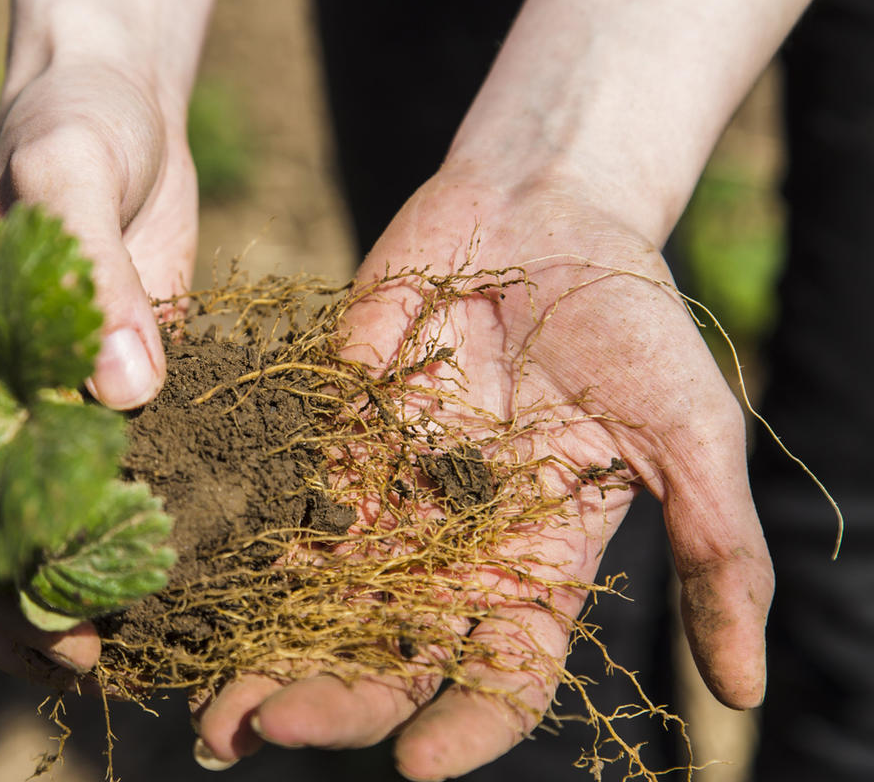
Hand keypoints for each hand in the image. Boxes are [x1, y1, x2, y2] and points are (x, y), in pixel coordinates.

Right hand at [0, 56, 199, 676]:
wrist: (119, 109)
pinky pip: (142, 474)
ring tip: (168, 626)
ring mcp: (70, 409)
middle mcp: (4, 410)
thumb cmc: (70, 127)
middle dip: (53, 612)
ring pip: (76, 527)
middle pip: (7, 549)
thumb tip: (128, 391)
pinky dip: (162, 519)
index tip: (63, 633)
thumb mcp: (66, 173)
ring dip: (109, 583)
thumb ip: (87, 275)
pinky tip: (208, 552)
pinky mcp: (135, 394)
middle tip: (119, 652)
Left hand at [194, 163, 773, 779]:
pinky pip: (281, 496)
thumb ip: (715, 553)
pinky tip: (193, 585)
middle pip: (388, 650)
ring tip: (209, 707)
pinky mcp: (332, 427)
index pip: (501, 673)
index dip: (465, 726)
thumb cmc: (631, 321)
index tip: (418, 764)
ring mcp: (386, 487)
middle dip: (332, 699)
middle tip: (265, 730)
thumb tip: (744, 693)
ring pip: (318, 592)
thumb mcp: (691, 435)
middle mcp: (451, 542)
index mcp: (536, 561)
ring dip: (262, 648)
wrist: (546, 210)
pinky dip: (239, 545)